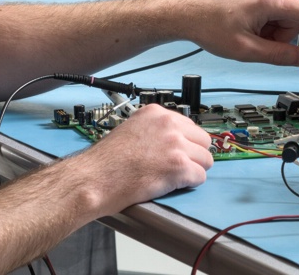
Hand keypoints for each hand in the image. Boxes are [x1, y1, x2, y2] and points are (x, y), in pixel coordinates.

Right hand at [78, 104, 213, 214]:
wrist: (92, 179)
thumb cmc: (105, 161)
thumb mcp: (130, 129)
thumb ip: (153, 130)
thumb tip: (171, 139)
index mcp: (157, 113)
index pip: (190, 126)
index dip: (185, 143)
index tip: (179, 152)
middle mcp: (169, 124)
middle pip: (203, 141)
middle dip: (193, 156)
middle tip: (177, 167)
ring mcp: (176, 144)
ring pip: (206, 160)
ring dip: (193, 170)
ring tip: (172, 178)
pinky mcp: (179, 166)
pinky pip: (200, 177)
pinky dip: (189, 184)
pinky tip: (172, 185)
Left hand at [175, 0, 298, 66]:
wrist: (185, 12)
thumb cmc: (208, 26)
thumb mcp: (246, 50)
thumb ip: (278, 55)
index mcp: (270, 0)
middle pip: (293, 21)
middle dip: (279, 36)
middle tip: (255, 42)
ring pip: (282, 17)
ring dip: (269, 30)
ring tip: (245, 32)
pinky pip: (271, 10)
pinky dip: (262, 23)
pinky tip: (242, 25)